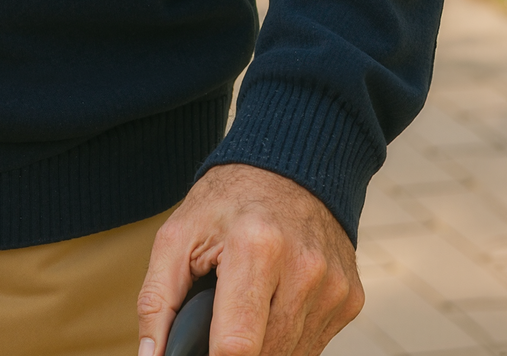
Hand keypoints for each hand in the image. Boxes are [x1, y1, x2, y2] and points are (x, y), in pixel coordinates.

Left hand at [137, 164, 362, 355]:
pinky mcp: (349, 297)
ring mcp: (332, 285)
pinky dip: (286, 338)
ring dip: (262, 346)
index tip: (198, 353)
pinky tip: (271, 308)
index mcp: (256, 247)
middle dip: (234, 350)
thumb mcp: (176, 237)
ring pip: (289, 354)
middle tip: (217, 323)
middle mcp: (304, 269)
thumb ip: (157, 301)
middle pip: (264, 354)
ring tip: (244, 310)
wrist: (289, 170)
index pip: (237, 343)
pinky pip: (312, 344)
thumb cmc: (227, 202)